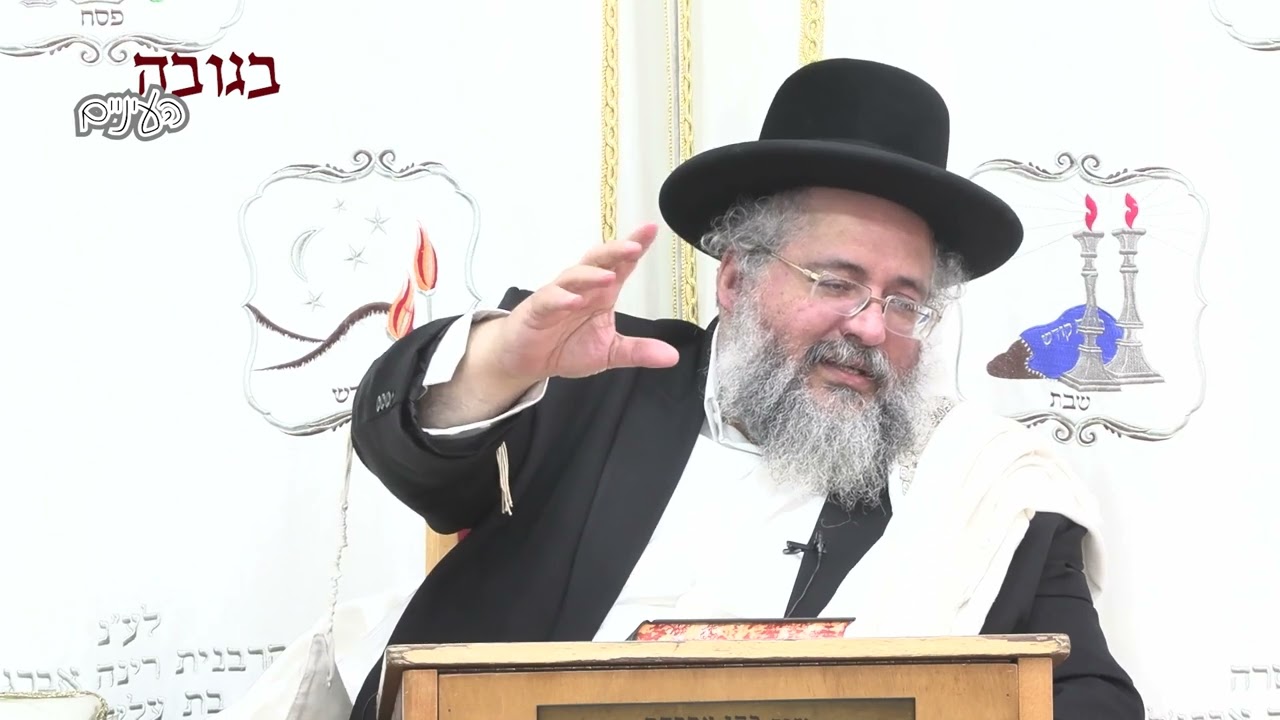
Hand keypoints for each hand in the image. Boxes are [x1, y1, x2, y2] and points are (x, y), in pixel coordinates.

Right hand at [480, 223, 681, 382]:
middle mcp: (581, 288)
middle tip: (634, 246)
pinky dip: (561, 299)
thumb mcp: (609, 353)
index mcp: (601, 294)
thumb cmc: (565, 346)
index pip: (620, 265)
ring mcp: (557, 296)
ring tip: (608, 277)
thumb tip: (672, 357)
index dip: (635, 246)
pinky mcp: (537, 310)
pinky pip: (549, 300)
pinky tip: (574, 301)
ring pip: (573, 276)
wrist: (527, 360)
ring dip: (590, 275)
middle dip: (615, 251)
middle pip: (598, 261)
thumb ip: (638, 352)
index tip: (651, 230)